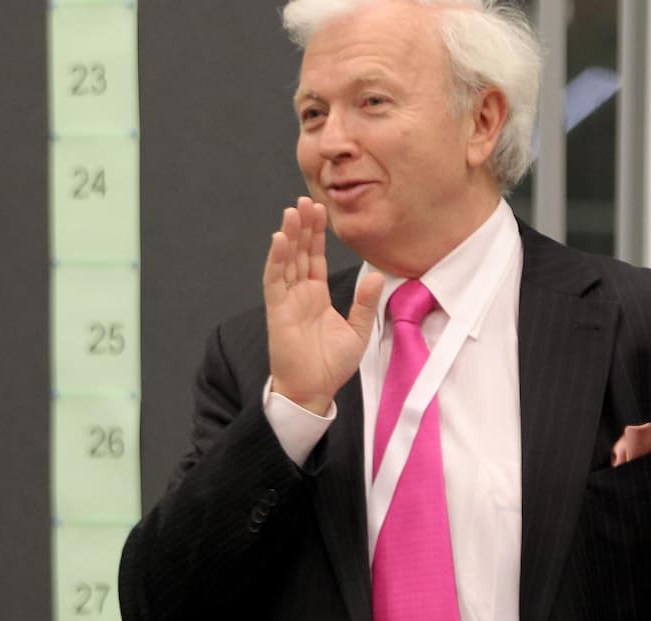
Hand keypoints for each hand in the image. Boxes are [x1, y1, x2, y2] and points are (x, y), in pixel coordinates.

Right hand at [263, 197, 383, 414]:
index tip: (321, 210)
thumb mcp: (358, 331)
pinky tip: (280, 239)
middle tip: (306, 200)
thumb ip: (365, 303)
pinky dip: (276, 260)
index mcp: (317, 296)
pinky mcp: (277, 311)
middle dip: (302, 227)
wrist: (314, 390)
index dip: (317, 235)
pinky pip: (274, 281)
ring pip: (286, 261)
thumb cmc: (331, 365)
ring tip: (293, 211)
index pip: (314, 258)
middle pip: (299, 253)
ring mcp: (286, 301)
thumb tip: (376, 275)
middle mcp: (299, 294)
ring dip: (289, 236)